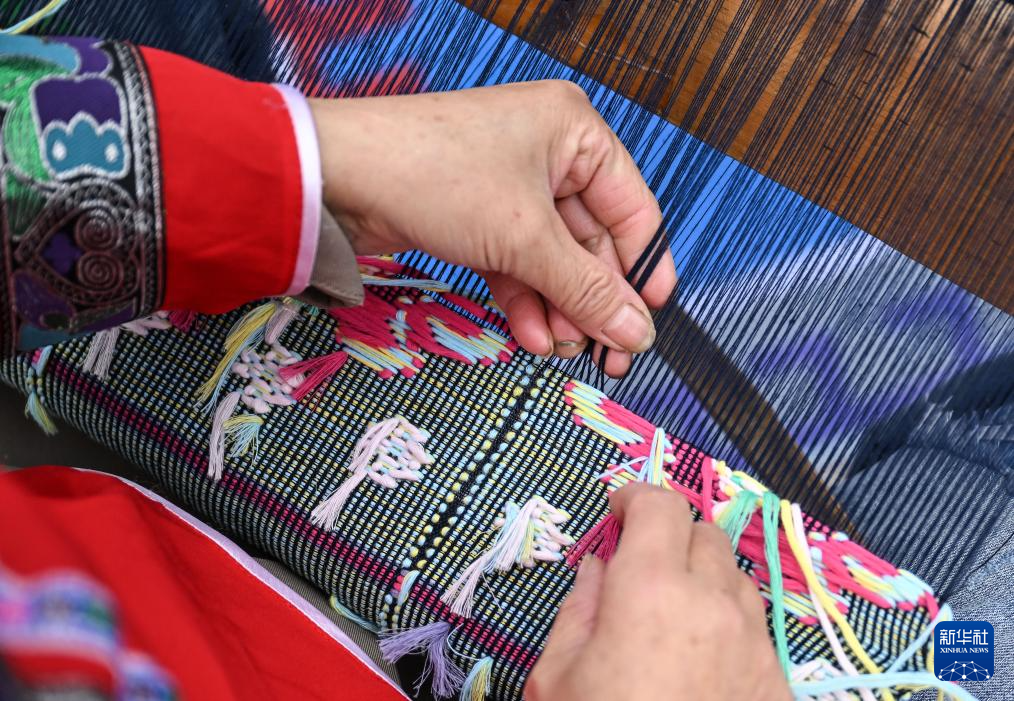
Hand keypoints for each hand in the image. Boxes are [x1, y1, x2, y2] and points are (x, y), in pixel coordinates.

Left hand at [309, 81, 675, 376]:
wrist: (335, 179)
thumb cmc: (430, 172)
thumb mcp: (525, 238)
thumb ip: (586, 289)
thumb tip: (634, 330)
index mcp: (574, 131)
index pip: (632, 209)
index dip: (643, 270)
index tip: (646, 321)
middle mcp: (546, 153)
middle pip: (590, 241)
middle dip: (593, 300)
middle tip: (604, 352)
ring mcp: (508, 186)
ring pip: (552, 258)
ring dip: (560, 307)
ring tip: (564, 349)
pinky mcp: (475, 215)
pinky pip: (517, 263)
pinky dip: (525, 300)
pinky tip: (534, 335)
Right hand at [525, 484, 791, 700]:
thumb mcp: (558, 678)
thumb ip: (578, 609)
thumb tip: (597, 567)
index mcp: (650, 589)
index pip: (658, 507)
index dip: (635, 498)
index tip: (617, 512)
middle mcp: (711, 602)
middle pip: (702, 533)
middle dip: (668, 538)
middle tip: (639, 570)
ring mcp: (752, 642)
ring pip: (735, 576)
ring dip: (703, 577)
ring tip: (673, 615)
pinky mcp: (777, 681)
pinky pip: (756, 626)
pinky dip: (728, 621)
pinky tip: (703, 658)